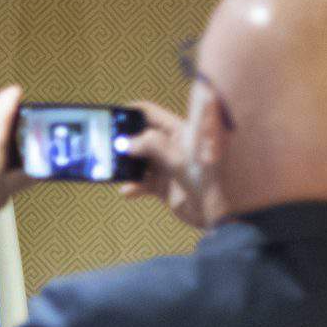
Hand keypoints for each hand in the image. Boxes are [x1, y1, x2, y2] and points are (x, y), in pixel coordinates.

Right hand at [118, 98, 206, 228]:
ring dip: (125, 166)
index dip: (130, 112)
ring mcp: (167, 166)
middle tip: (108, 148)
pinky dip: (132, 187)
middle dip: (123, 142)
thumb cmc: (207, 179)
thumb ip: (151, 145)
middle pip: (140, 137)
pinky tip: (128, 191)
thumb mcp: (178, 157)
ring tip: (113, 170)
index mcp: (179, 131)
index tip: (111, 117)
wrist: (219, 213)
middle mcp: (171, 146)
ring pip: (138, 161)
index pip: (150, 114)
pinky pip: (141, 183)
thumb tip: (126, 143)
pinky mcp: (163, 186)